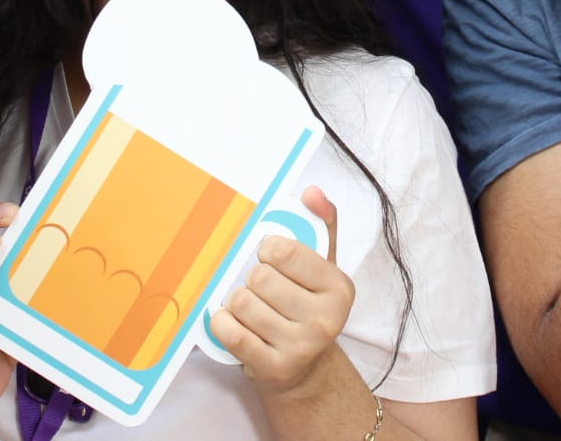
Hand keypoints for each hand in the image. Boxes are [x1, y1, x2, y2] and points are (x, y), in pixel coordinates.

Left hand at [210, 187, 354, 395]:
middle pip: (259, 277)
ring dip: (236, 301)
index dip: (267, 249)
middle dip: (252, 278)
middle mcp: (326, 320)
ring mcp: (301, 348)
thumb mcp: (320, 265)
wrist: (305, 368)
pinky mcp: (273, 368)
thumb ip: (318, 224)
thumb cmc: (307, 305)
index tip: (270, 257)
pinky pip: (230, 332)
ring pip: (241, 302)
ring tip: (250, 307)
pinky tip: (231, 321)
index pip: (284, 251)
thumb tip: (313, 192)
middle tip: (260, 287)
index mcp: (339, 287)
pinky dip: (221, 322)